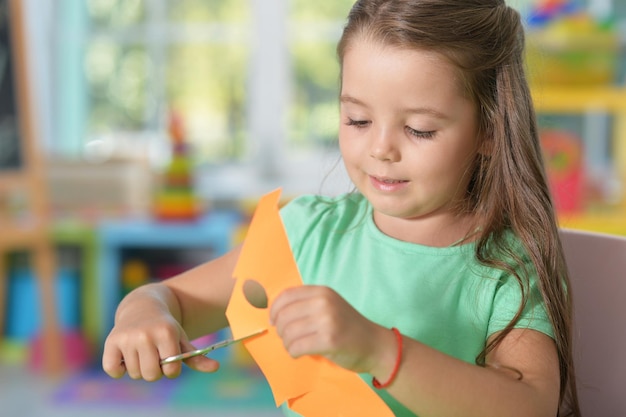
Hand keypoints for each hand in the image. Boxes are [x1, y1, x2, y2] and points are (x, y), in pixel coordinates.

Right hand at [102, 313, 218, 380]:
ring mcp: (127, 337)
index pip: (171, 370)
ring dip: (139, 368)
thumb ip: (197, 357)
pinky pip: (113, 370)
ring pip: (135, 374)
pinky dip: (118, 370)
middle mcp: (146, 333)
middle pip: (151, 375)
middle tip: (155, 357)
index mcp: (166, 332)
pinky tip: (125, 357)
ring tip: (142, 352)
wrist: (142, 307)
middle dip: (155, 371)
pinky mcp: (111, 341)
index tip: (170, 360)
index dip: (172, 370)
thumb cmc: (166, 329)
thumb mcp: (182, 339)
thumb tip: (216, 367)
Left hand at [269, 285, 391, 374]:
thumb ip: (306, 304)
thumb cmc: (347, 327)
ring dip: (287, 343)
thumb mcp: (329, 305)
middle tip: (288, 338)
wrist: (375, 344)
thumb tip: (274, 312)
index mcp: (322, 291)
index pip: (286, 296)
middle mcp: (323, 302)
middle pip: (284, 316)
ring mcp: (327, 320)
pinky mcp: (329, 340)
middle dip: (280, 330)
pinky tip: (300, 353)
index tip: (272, 321)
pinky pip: (296, 347)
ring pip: (288, 333)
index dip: (274, 309)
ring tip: (295, 347)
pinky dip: (293, 352)